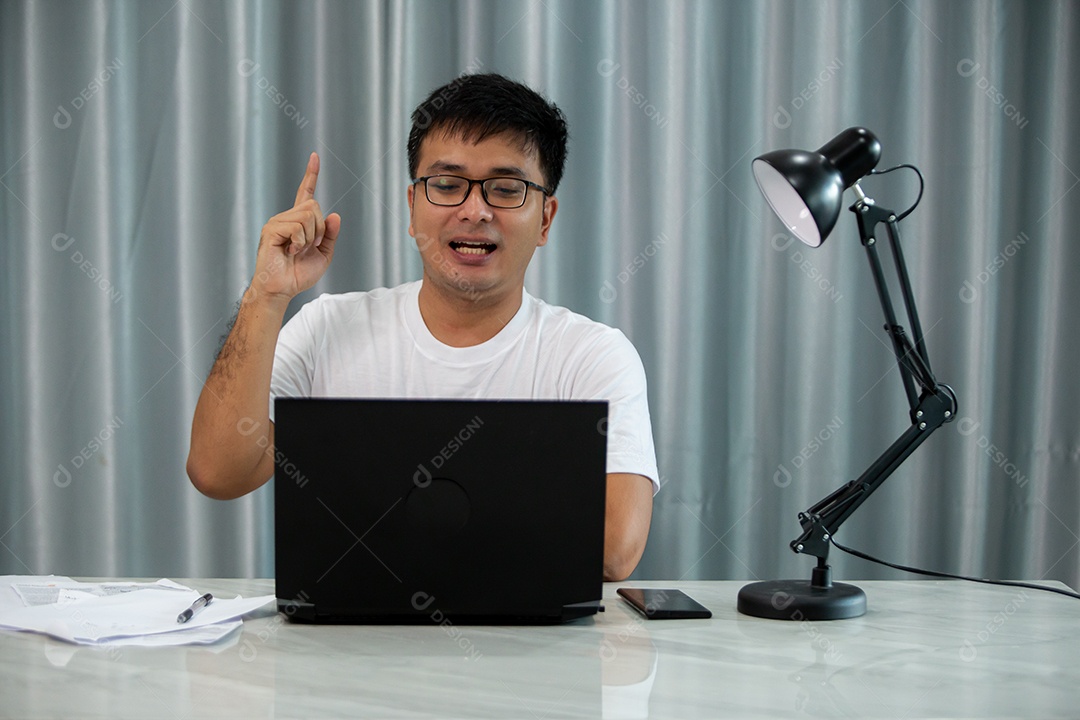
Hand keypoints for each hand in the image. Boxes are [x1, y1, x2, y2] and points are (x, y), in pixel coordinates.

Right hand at [250, 152, 341, 301]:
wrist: (282, 288)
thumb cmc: (298, 274)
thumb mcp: (323, 255)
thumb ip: (330, 235)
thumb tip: (335, 215)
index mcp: (299, 221)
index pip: (306, 193)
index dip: (311, 175)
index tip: (315, 157)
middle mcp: (287, 217)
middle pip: (315, 206)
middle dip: (320, 229)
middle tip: (310, 246)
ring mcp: (278, 221)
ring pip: (308, 215)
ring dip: (310, 237)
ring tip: (298, 250)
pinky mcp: (271, 228)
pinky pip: (297, 227)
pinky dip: (300, 243)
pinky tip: (290, 252)